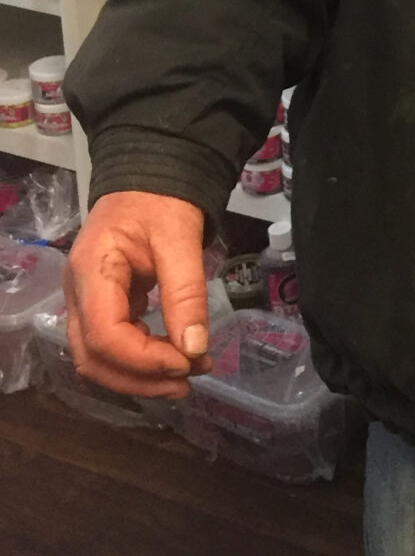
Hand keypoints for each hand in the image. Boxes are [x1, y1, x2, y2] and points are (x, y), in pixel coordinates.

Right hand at [65, 191, 214, 398]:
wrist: (148, 175)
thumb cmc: (161, 199)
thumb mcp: (180, 237)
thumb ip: (186, 292)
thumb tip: (194, 349)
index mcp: (92, 270)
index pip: (104, 336)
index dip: (144, 360)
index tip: (187, 361)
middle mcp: (78, 292)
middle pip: (94, 358)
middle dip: (141, 379)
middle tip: (190, 381)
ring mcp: (85, 300)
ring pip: (99, 359)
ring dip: (141, 376)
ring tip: (189, 373)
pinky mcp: (101, 305)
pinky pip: (112, 345)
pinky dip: (141, 359)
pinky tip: (174, 356)